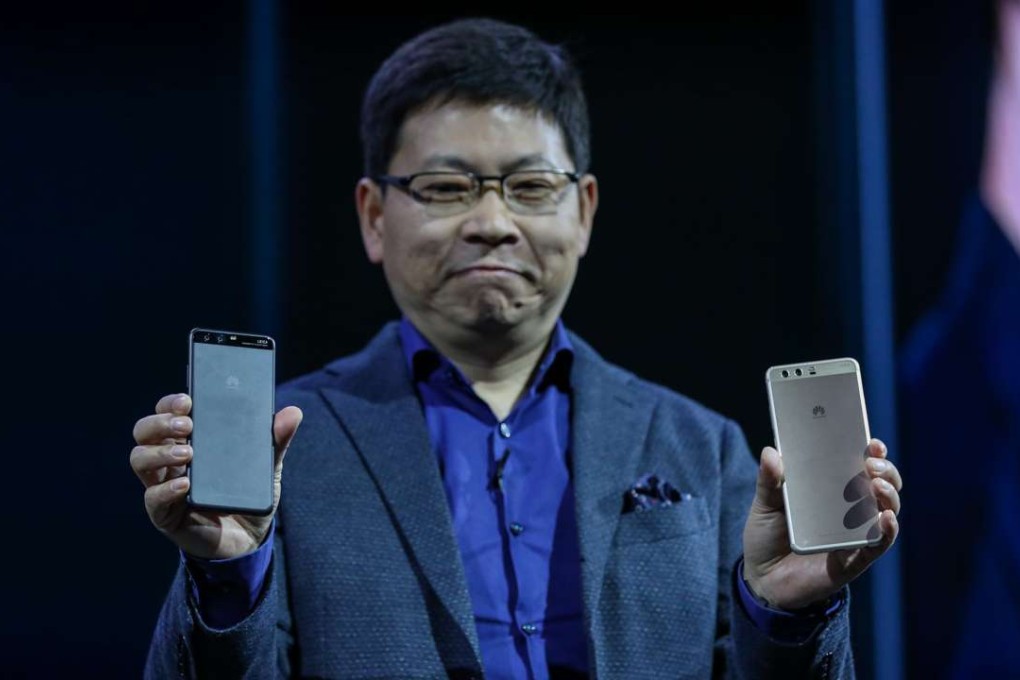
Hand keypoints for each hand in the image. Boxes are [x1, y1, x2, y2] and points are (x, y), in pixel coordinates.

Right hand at [130, 393, 302, 559]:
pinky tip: (185, 484)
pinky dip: (166, 489)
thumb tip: (293, 412)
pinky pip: (152, 499)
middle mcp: (170, 460)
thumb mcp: (267, 467)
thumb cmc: (249, 495)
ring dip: (160, 452)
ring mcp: (164, 485)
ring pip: (140, 460)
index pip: (167, 413)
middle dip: (161, 423)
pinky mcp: (165, 514)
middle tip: (188, 424)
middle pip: (144, 432)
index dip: (171, 403)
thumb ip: (276, 441)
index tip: (188, 399)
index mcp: (190, 440)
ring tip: (188, 452)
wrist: (249, 540)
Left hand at [741, 439, 901, 609]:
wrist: (762, 579)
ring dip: (889, 495)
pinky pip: (879, 544)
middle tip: (871, 463)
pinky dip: (887, 531)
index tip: (871, 442)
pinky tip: (886, 518)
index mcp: (830, 490)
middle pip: (881, 485)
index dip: (871, 452)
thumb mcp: (764, 504)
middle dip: (885, 470)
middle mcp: (849, 510)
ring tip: (877, 485)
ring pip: (887, 510)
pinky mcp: (854, 559)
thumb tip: (770, 452)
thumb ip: (768, 480)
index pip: (859, 466)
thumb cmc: (766, 536)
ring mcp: (855, 534)